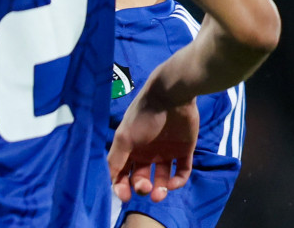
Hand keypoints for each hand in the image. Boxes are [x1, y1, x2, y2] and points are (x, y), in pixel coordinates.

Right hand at [108, 85, 198, 202]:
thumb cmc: (144, 116)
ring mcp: (166, 152)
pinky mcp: (184, 151)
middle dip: (140, 187)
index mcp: (130, 147)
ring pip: (162, 178)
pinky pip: (181, 172)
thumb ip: (116, 158)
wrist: (172, 96)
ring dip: (160, 190)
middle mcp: (146, 152)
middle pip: (141, 177)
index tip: (124, 196)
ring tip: (159, 193)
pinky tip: (172, 183)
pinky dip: (177, 181)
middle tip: (144, 187)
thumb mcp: (124, 137)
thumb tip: (109, 180)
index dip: (121, 185)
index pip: (122, 172)